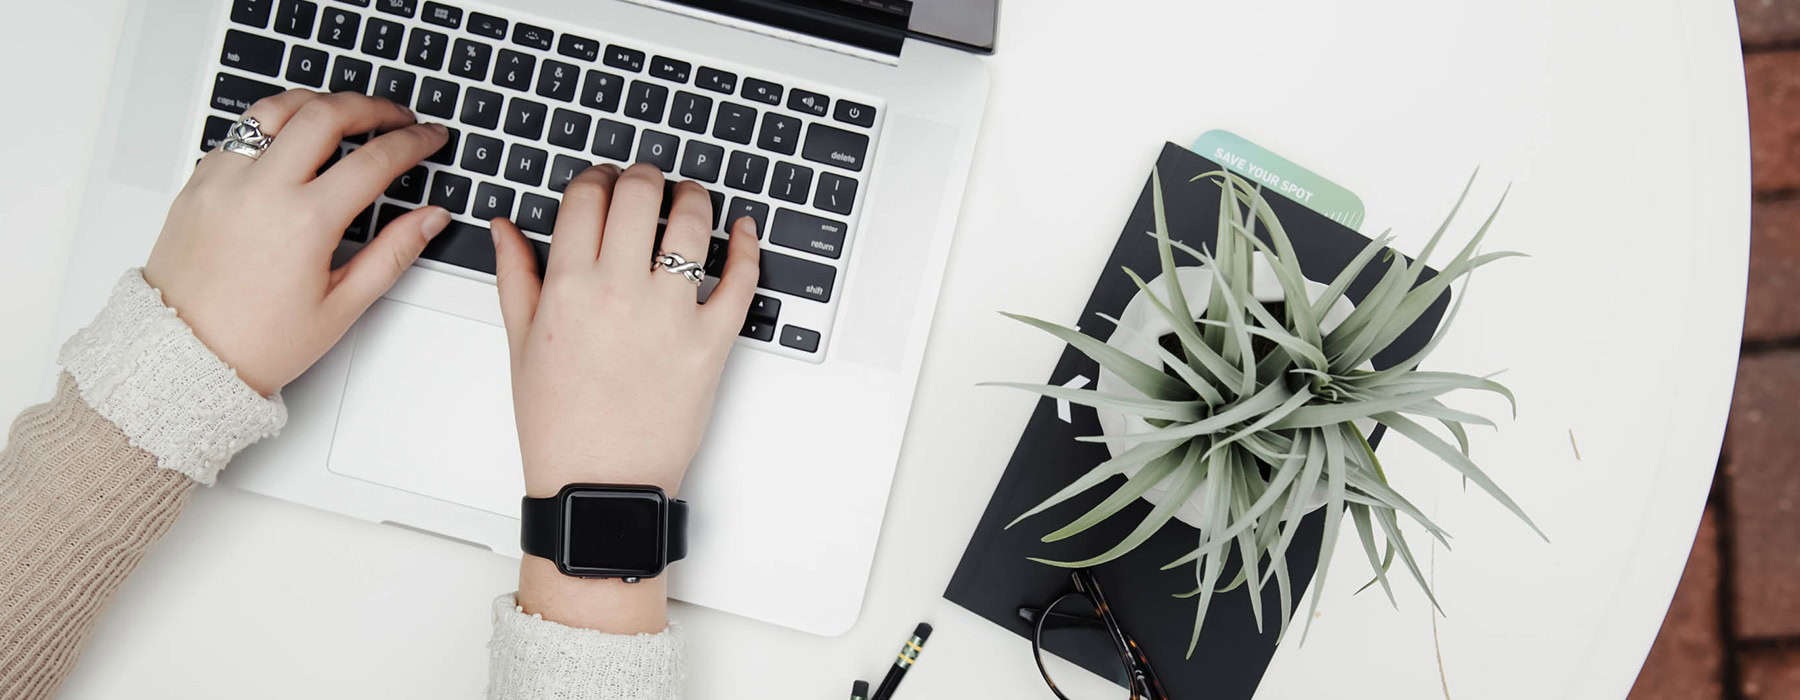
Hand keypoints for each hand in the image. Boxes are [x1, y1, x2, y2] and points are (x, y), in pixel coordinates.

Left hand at [144, 89, 450, 395]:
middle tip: (396, 116)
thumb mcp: (342, 306)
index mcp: (304, 221)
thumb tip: (430, 218)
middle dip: (372, 107)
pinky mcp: (199, 182)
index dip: (413, 142)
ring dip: (319, 102)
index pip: (375, 160)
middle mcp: (261, 189)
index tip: (429, 137)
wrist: (183, 357)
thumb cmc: (257, 342)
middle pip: (326, 114)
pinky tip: (293, 142)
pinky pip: (241, 133)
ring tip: (345, 113)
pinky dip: (275, 126)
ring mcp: (224, 180)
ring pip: (277, 109)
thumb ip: (393, 253)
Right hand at [493, 163, 758, 632]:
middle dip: (643, 175)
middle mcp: (620, 292)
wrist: (600, 485)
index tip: (603, 182)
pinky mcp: (712, 342)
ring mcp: (671, 315)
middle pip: (639, 195)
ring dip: (693, 197)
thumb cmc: (559, 424)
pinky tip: (742, 230)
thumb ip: (515, 277)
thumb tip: (505, 227)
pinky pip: (740, 280)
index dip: (596, 178)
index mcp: (568, 288)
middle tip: (646, 181)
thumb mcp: (521, 346)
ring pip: (692, 224)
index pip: (586, 198)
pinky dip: (747, 247)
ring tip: (689, 198)